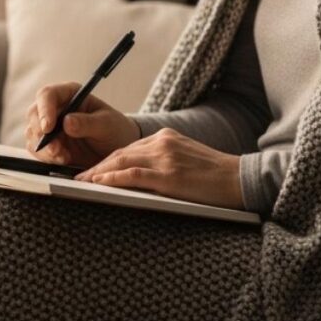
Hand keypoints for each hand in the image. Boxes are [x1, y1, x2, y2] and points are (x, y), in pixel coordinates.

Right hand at [25, 82, 141, 166]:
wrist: (116, 150)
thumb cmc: (115, 130)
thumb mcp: (107, 125)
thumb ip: (88, 123)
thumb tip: (67, 122)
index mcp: (69, 94)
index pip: (48, 95)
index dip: (44, 110)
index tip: (48, 127)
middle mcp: (55, 108)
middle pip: (34, 114)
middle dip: (41, 133)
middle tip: (55, 149)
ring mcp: (50, 126)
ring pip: (32, 133)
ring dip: (44, 148)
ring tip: (63, 157)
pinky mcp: (49, 144)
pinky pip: (38, 150)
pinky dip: (47, 157)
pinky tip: (63, 160)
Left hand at [72, 127, 243, 209]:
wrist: (241, 179)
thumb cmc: (215, 175)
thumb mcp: (186, 157)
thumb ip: (163, 160)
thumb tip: (137, 173)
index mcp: (165, 137)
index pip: (127, 147)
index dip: (107, 159)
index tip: (92, 170)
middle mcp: (161, 143)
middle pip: (119, 152)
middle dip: (97, 166)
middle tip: (79, 177)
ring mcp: (164, 158)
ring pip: (121, 161)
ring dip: (98, 173)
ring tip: (83, 182)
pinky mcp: (168, 175)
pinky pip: (133, 175)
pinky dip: (113, 178)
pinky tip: (99, 184)